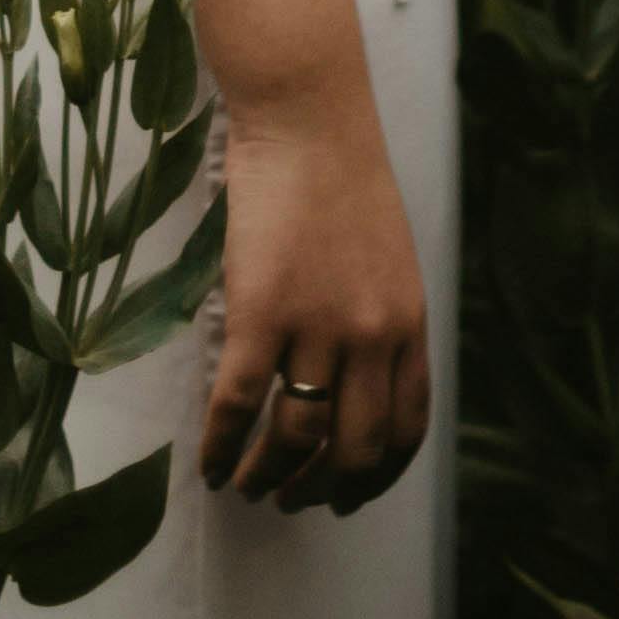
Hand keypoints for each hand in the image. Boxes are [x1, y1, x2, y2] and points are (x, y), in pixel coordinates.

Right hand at [195, 78, 429, 517]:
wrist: (306, 118)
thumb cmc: (343, 177)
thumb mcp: (390, 260)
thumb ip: (384, 324)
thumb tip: (358, 390)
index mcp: (409, 325)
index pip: (406, 430)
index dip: (375, 476)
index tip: (348, 497)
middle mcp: (372, 336)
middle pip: (353, 449)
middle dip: (322, 490)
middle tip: (292, 501)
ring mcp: (316, 325)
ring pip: (295, 437)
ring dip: (267, 476)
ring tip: (247, 486)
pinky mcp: (259, 310)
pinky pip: (239, 403)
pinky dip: (221, 445)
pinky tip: (209, 464)